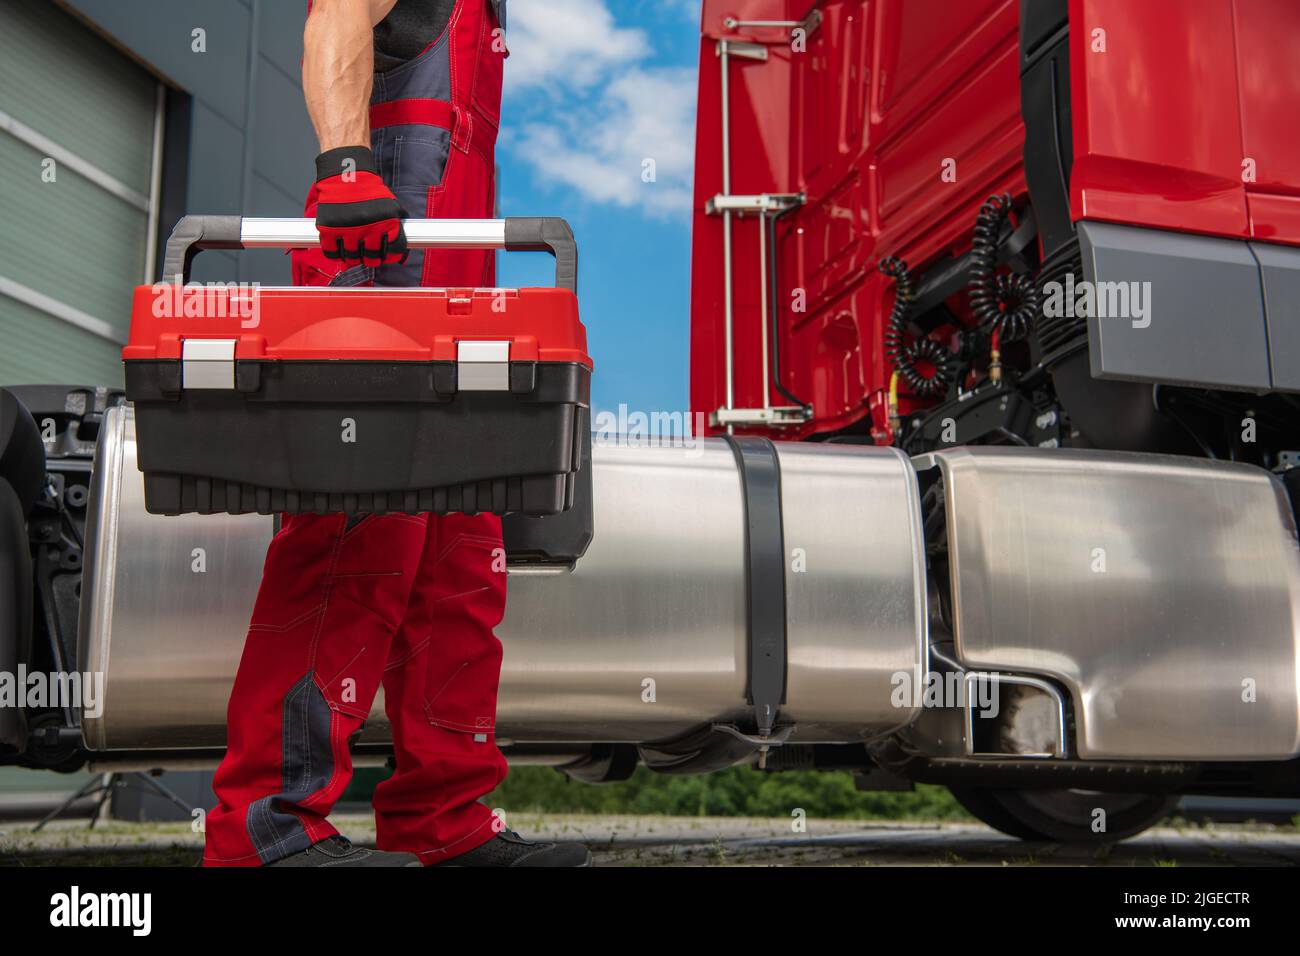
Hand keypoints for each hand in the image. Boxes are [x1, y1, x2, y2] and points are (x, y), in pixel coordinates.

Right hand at [312, 146, 407, 265]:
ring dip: (354, 258)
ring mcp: (347, 229)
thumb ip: (398, 224)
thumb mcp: (391, 205)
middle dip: (372, 259)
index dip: (391, 256)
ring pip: (352, 258)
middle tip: (369, 255)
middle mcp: (368, 228)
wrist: (346, 173)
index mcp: (387, 223)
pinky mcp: (328, 228)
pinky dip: (335, 254)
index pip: (393, 251)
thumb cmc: (369, 190)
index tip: (387, 256)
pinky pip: (332, 252)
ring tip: (354, 252)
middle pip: (371, 259)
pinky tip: (339, 250)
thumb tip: (404, 249)